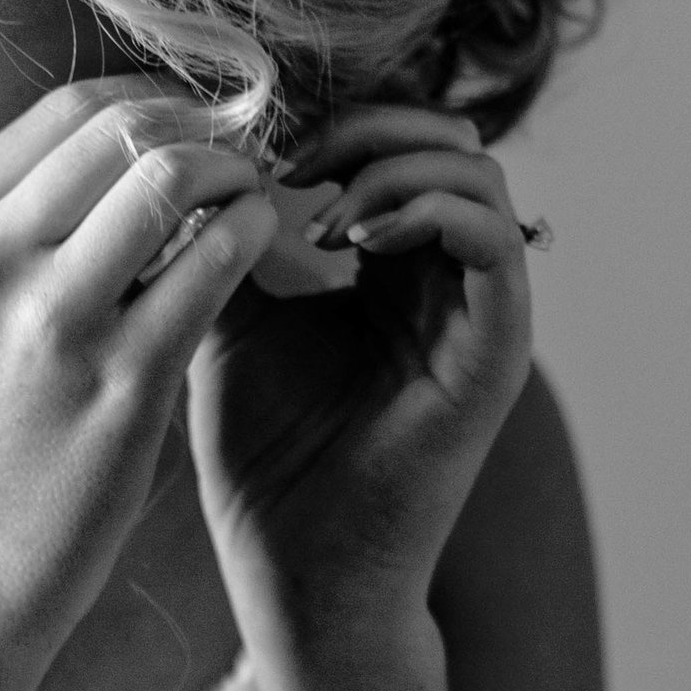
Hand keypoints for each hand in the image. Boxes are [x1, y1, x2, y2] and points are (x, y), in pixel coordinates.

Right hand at [0, 78, 275, 662]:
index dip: (154, 101)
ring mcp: (55, 320)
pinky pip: (214, 261)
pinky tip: (266, 243)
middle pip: (124, 128)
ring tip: (256, 198)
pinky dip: (255, 233)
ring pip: (172, 178)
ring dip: (236, 173)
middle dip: (204, 130)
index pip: (68, 111)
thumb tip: (123, 149)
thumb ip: (18, 230)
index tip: (195, 127)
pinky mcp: (123, 381)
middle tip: (243, 158)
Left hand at [187, 105, 537, 641]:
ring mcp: (478, 310)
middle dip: (360, 123)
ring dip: (390, 161)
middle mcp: (444, 276)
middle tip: (287, 161)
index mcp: (388, 263)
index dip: (324, 119)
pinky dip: (426, 209)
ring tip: (318, 209)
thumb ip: (225, 238)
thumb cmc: (259, 458)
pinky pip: (493, 236)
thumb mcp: (225, 323)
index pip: (385, 138)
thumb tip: (192, 149)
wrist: (294, 571)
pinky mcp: (497, 350)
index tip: (251, 148)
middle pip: (437, 132)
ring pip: (473, 167)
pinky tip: (351, 240)